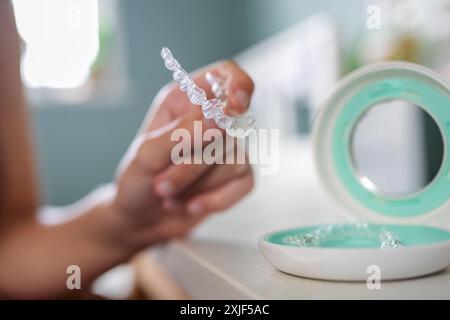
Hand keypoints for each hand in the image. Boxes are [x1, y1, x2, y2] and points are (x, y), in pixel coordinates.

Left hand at [112, 60, 254, 246]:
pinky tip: (191, 205)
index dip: (237, 84)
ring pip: (233, 160)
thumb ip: (182, 133)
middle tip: (161, 183)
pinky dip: (215, 200)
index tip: (235, 105)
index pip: (225, 74)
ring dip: (196, 185)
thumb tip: (220, 116)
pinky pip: (243, 184)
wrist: (140, 220)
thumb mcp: (147, 156)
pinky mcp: (236, 177)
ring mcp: (227, 149)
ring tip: (168, 195)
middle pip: (227, 129)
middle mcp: (210, 121)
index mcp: (186, 101)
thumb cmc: (137, 180)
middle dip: (192, 164)